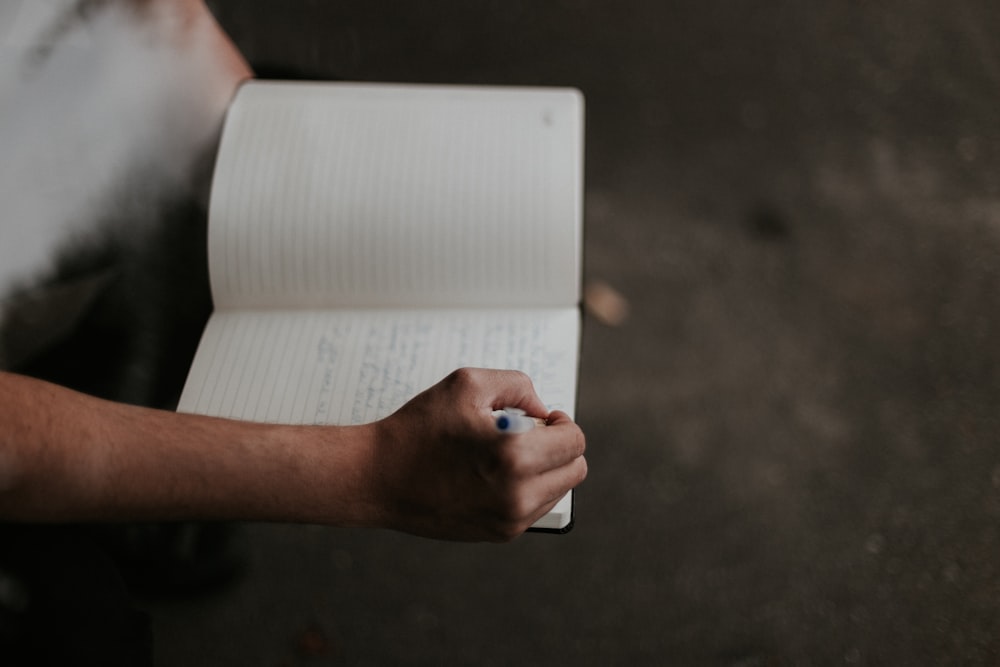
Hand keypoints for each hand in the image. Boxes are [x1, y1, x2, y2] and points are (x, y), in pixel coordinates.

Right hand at [370, 368, 586, 541]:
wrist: (377, 477)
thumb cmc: (419, 428)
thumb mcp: (468, 384)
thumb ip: (518, 386)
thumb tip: (541, 411)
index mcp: (515, 455)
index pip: (574, 441)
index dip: (561, 423)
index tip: (541, 419)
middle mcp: (517, 494)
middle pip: (574, 469)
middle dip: (558, 447)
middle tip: (528, 434)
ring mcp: (509, 520)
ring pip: (558, 490)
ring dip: (544, 469)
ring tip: (505, 455)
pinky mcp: (498, 534)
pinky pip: (534, 508)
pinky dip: (526, 488)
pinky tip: (494, 474)